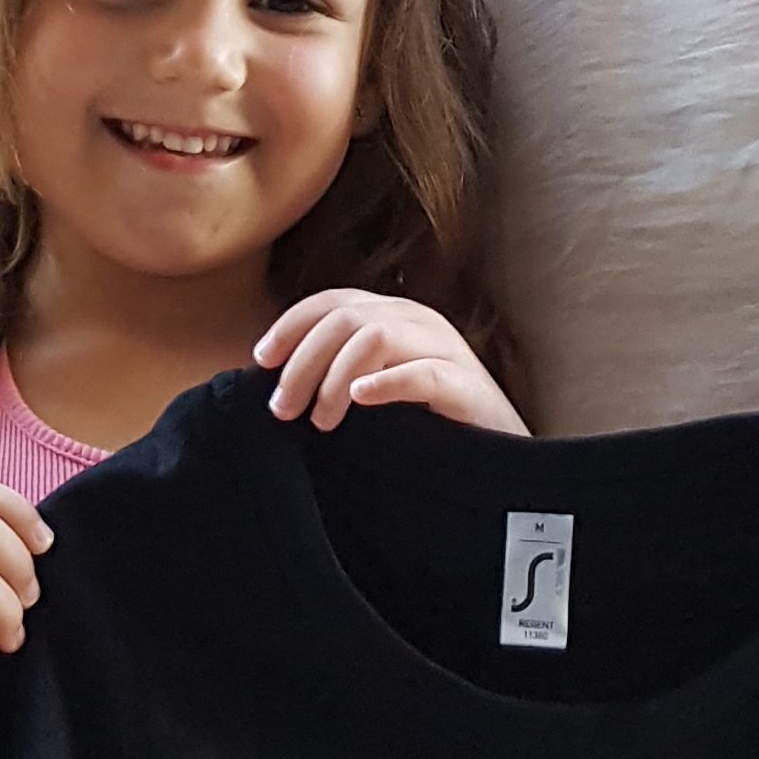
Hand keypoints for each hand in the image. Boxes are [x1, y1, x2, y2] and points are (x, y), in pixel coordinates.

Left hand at [252, 291, 526, 435]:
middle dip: (304, 362)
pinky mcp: (466, 385)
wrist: (498, 457)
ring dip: (336, 378)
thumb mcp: (376, 389)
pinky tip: (359, 400)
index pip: (332, 301)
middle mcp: (418, 321)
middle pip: (345, 317)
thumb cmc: (428, 426)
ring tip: (321, 420)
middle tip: (283, 409)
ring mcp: (446, 349)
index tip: (261, 362)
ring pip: (376, 336)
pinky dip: (385, 383)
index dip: (291, 326)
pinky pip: (422, 374)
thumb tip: (277, 384)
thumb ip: (338, 373)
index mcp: (393, 316)